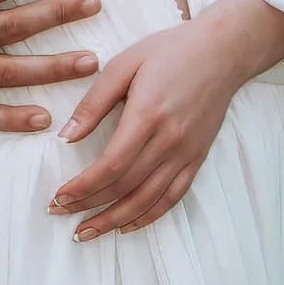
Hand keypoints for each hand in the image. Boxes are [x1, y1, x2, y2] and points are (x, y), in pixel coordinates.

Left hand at [48, 0, 283, 240]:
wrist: (224, 51)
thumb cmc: (171, 51)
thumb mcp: (124, 64)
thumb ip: (94, 103)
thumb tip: (65, 137)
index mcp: (147, 115)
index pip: (111, 165)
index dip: (83, 187)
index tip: (59, 197)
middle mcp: (169, 141)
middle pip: (125, 187)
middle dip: (88, 205)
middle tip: (59, 213)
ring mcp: (186, 153)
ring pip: (147, 200)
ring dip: (114, 220)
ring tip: (86, 232)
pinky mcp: (197, 159)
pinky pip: (172, 198)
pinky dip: (148, 217)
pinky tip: (125, 226)